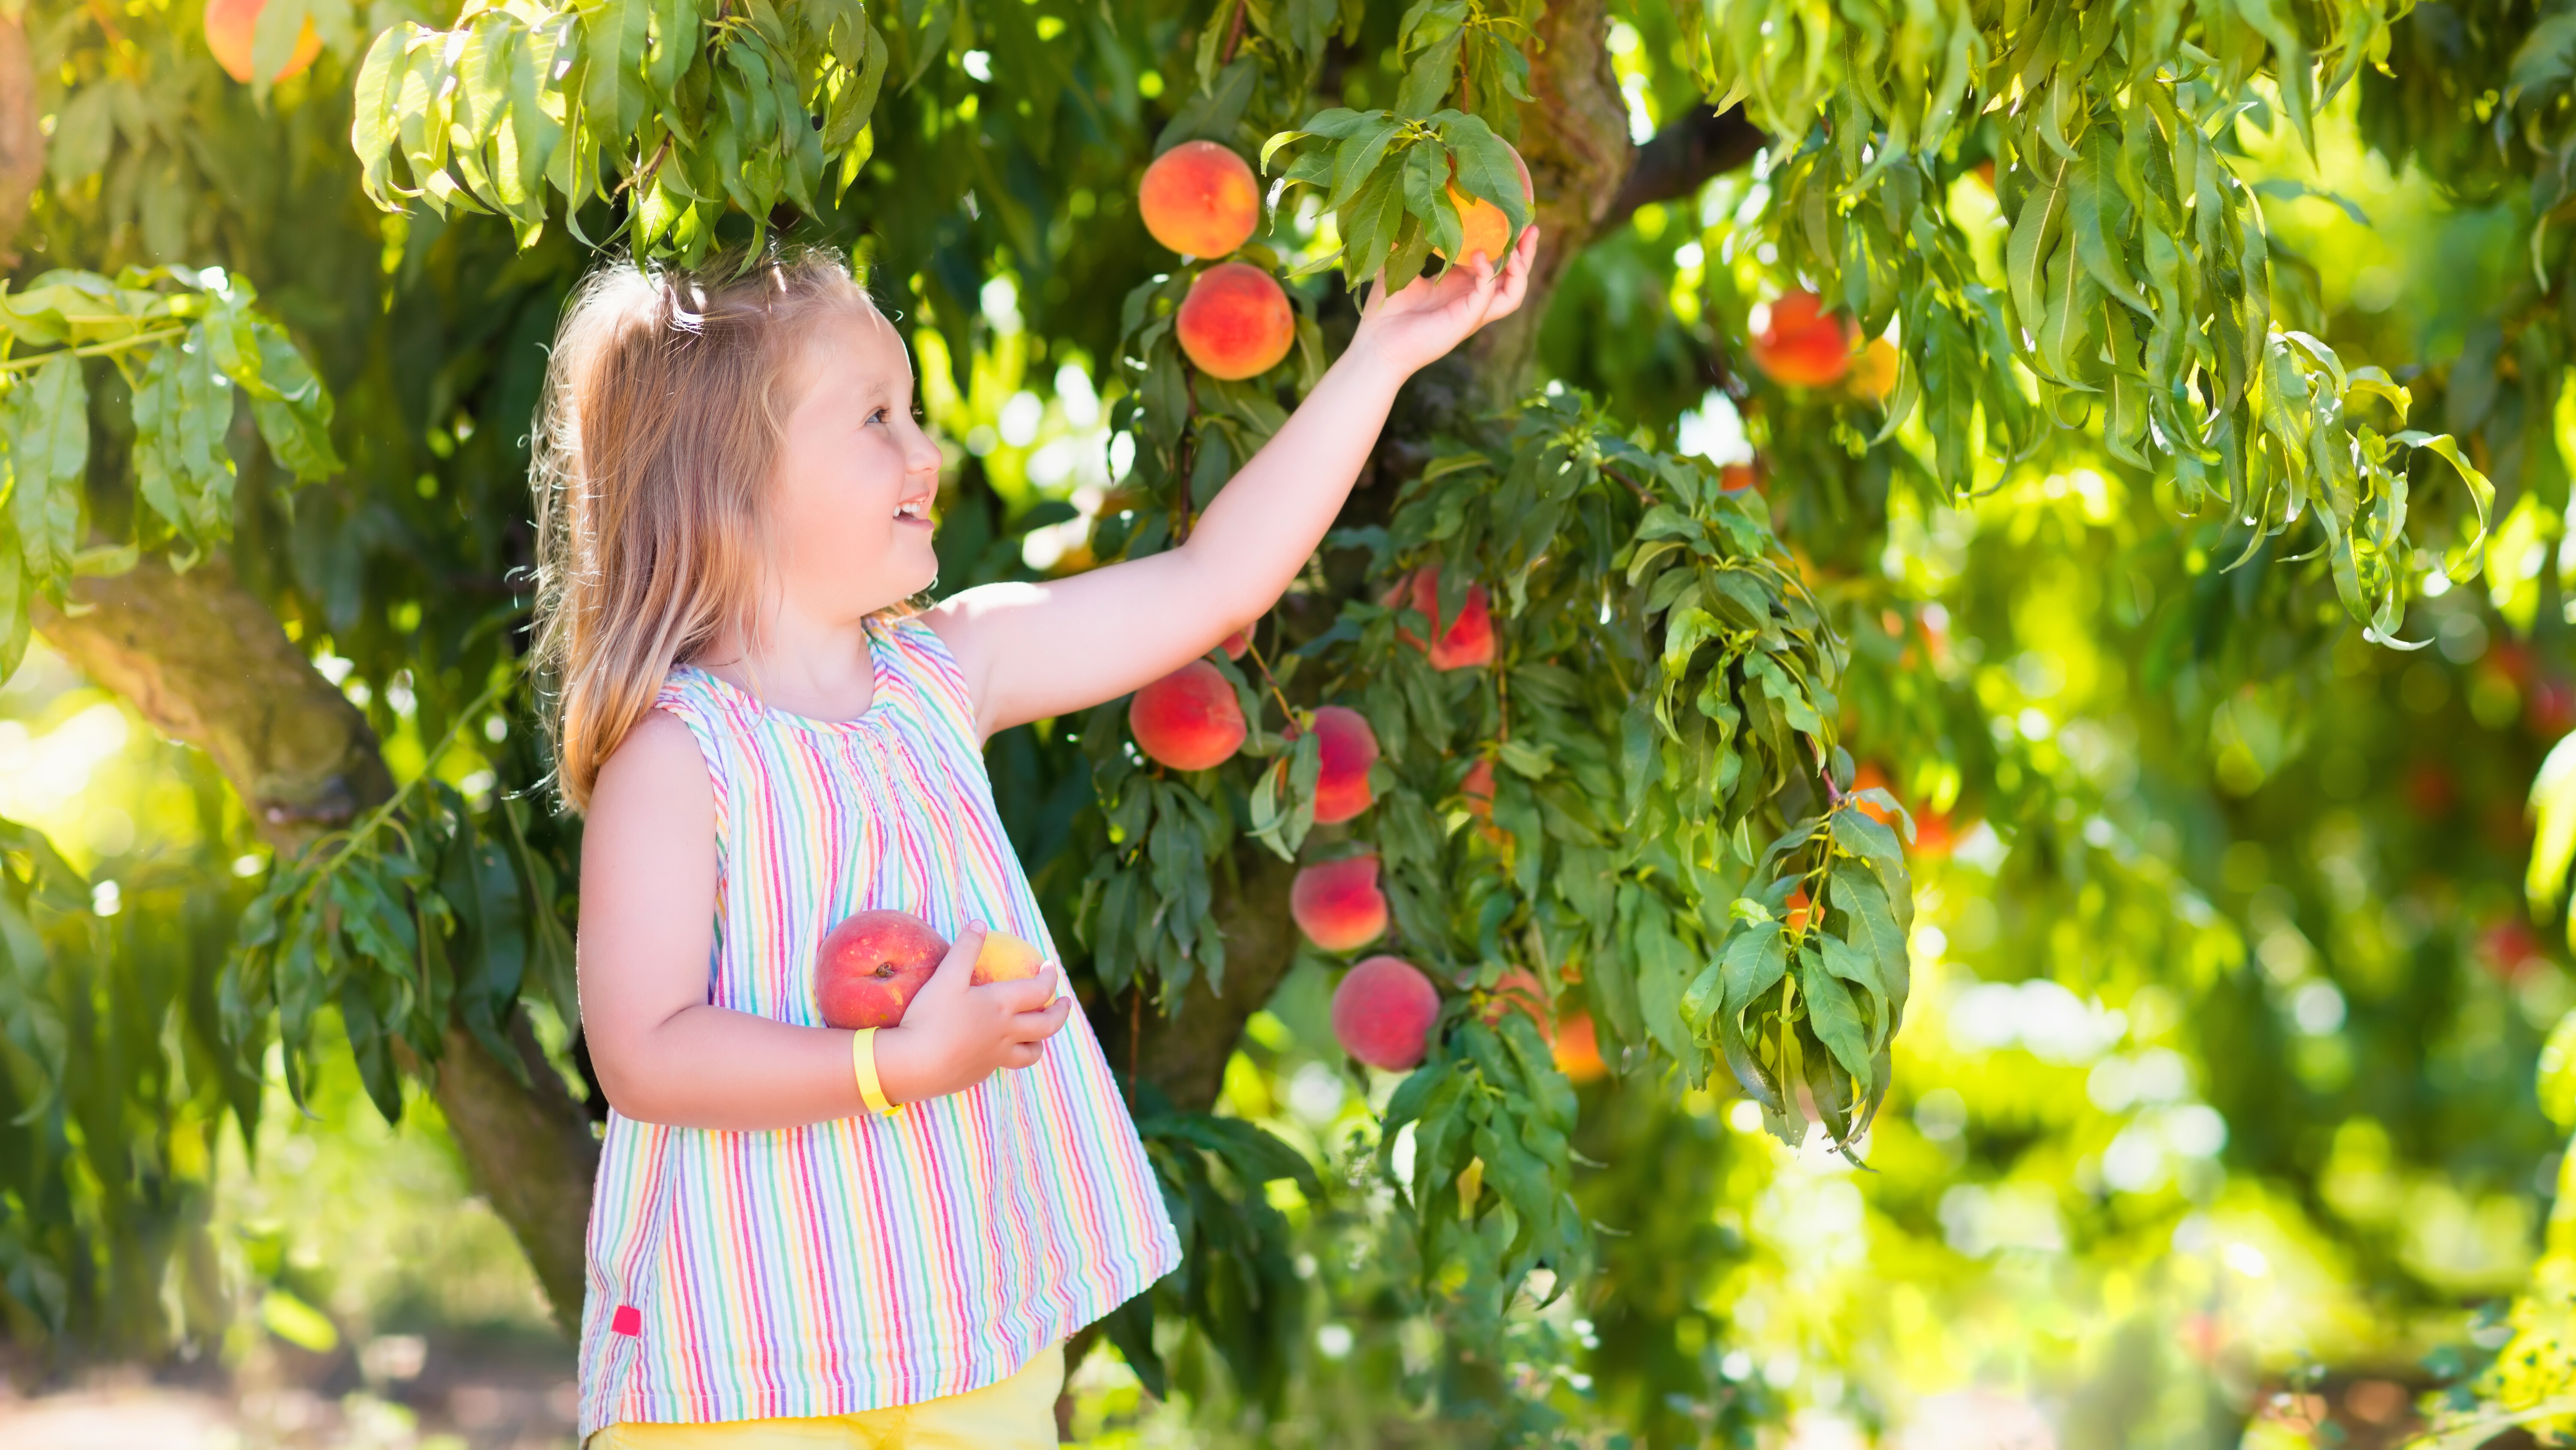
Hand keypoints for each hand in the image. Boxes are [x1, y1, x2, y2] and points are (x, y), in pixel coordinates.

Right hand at [870, 922, 1071, 1104]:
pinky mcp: (979, 1073)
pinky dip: (1010, 1053)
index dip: (1049, 976)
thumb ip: (965, 949)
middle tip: (1064, 1002)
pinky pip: (1005, 1064)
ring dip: (1041, 1039)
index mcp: (1001, 1006)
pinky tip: (998, 1048)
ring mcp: (995, 1057)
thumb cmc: (930, 1018)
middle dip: (1060, 1012)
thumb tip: (980, 923)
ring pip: (1032, 1052)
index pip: (1039, 990)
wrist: (913, 1065)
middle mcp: (1006, 1033)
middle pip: (1048, 1025)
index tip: (1050, 967)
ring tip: (1039, 1033)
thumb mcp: (946, 977)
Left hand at [1345, 222, 1540, 377]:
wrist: (1377, 344)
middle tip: (1532, 227)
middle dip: (1526, 253)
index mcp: (1460, 285)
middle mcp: (1471, 299)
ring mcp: (1471, 312)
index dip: (1505, 241)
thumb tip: (1407, 209)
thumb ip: (1408, 242)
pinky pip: (1488, 296)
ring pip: (1513, 293)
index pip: (1493, 261)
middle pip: (1513, 277)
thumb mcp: (1400, 267)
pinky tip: (1480, 256)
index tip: (1510, 216)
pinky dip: (1488, 275)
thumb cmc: (1386, 310)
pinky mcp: (1465, 321)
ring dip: (1520, 269)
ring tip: (1518, 246)